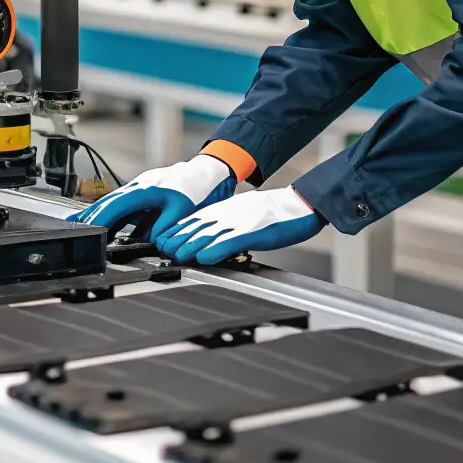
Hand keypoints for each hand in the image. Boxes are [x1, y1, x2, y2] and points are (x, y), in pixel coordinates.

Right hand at [67, 154, 234, 242]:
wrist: (212, 172)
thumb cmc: (200, 187)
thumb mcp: (184, 211)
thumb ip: (165, 227)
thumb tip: (152, 241)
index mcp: (146, 190)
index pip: (116, 206)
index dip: (100, 218)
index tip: (87, 228)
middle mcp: (140, 186)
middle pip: (110, 202)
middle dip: (91, 215)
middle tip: (75, 227)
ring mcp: (142, 187)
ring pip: (116, 202)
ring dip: (100, 213)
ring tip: (82, 224)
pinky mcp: (147, 192)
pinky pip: (126, 204)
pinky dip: (114, 213)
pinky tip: (110, 222)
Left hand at [155, 187, 325, 265]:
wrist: (300, 205)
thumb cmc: (273, 212)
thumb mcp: (242, 213)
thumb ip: (225, 224)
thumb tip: (208, 238)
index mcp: (225, 210)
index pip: (193, 220)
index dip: (176, 231)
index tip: (163, 241)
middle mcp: (228, 215)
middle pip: (196, 227)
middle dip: (178, 239)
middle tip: (163, 250)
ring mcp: (239, 223)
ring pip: (208, 235)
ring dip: (190, 246)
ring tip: (176, 255)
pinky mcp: (253, 232)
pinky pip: (230, 242)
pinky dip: (215, 251)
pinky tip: (203, 258)